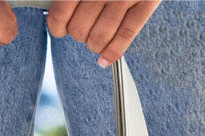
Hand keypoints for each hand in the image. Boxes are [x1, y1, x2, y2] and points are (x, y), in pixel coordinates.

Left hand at [46, 1, 160, 67]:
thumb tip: (58, 13)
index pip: (61, 14)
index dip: (57, 26)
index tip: (60, 28)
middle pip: (79, 29)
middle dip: (78, 33)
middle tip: (82, 28)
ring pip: (99, 37)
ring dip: (93, 44)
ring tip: (94, 40)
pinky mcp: (147, 2)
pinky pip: (126, 35)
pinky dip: (112, 52)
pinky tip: (104, 60)